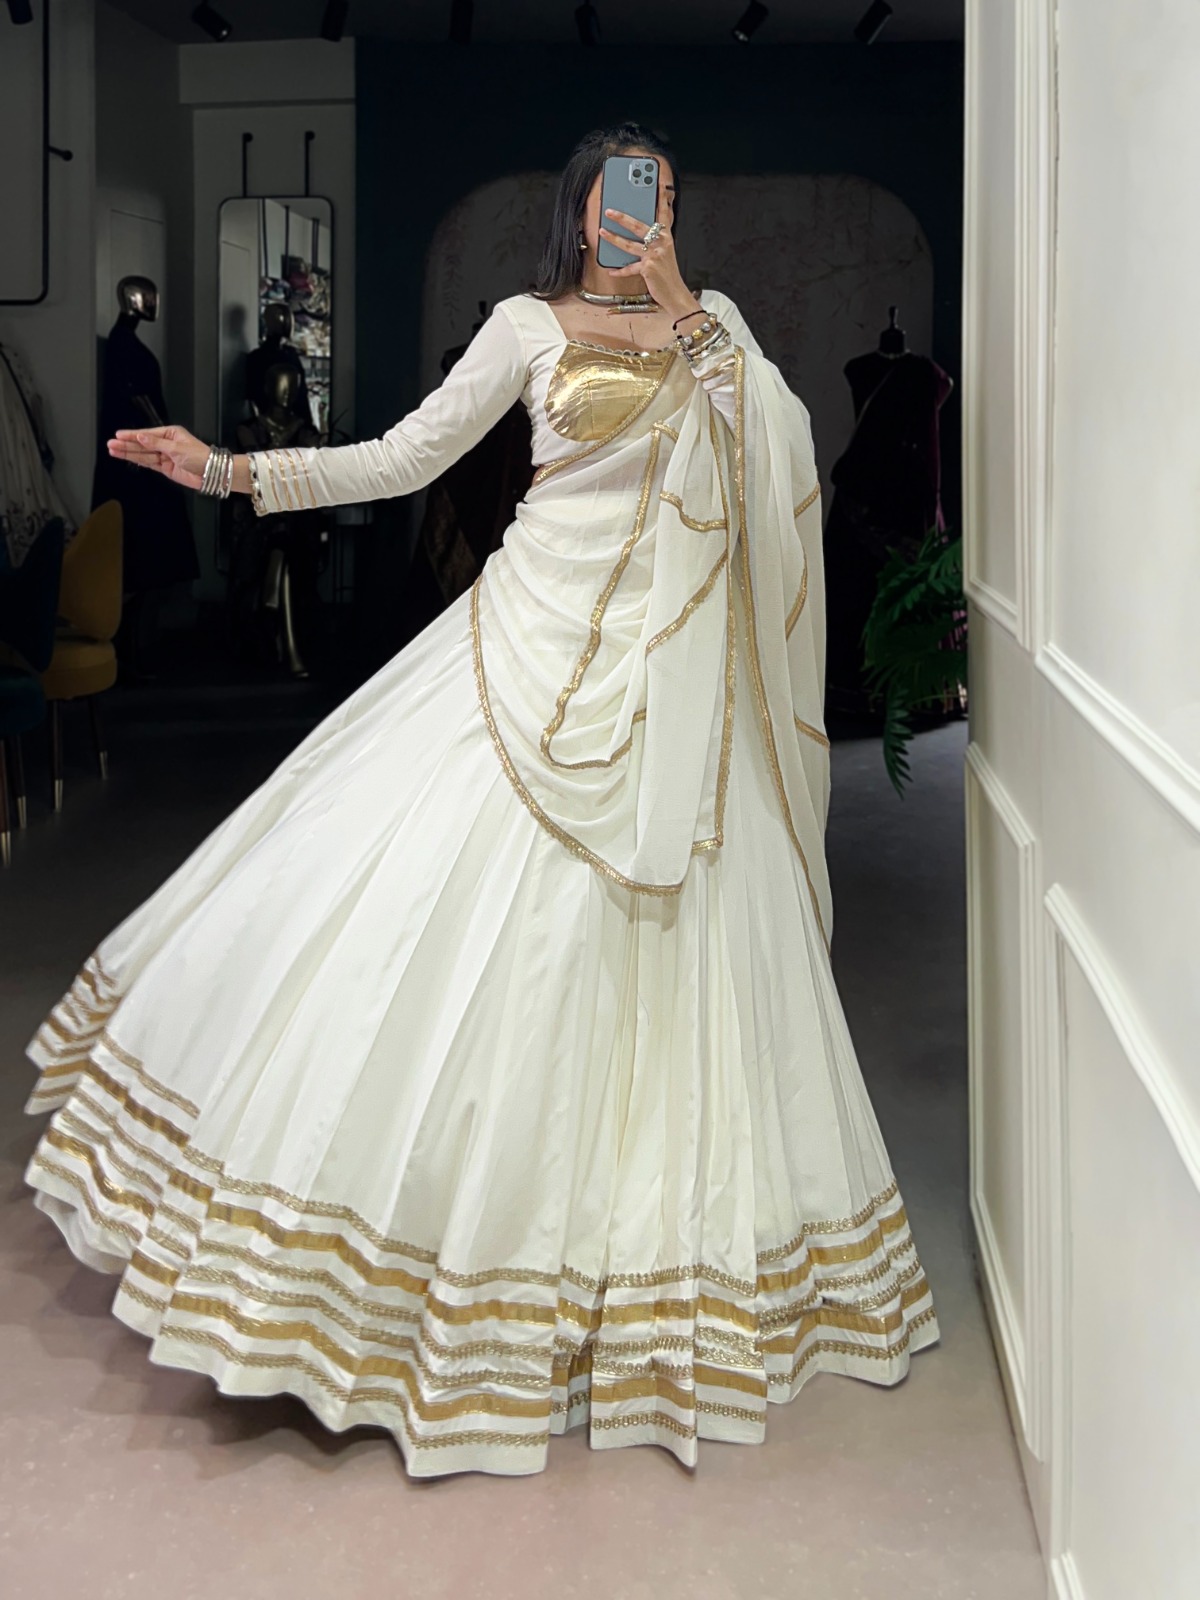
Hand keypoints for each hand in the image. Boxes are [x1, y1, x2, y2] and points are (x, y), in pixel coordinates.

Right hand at [107, 424, 210, 491]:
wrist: (211, 473)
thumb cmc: (200, 456)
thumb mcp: (177, 448)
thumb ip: (156, 443)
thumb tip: (141, 436)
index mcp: (170, 433)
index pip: (147, 434)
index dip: (132, 435)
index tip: (118, 435)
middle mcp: (166, 443)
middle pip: (142, 444)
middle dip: (126, 444)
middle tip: (111, 444)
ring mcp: (165, 456)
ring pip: (143, 454)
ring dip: (128, 453)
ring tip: (113, 450)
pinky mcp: (166, 468)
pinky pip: (149, 463)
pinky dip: (138, 461)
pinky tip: (127, 457)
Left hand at [598, 185, 695, 320]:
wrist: (676, 294)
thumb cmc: (668, 273)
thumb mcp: (665, 253)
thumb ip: (654, 241)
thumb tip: (638, 233)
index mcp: (666, 237)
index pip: (663, 214)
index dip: (661, 199)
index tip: (658, 185)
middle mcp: (661, 243)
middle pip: (639, 226)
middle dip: (622, 217)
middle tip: (609, 211)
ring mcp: (654, 255)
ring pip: (629, 244)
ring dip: (614, 238)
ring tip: (602, 232)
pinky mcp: (648, 268)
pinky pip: (629, 268)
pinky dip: (620, 271)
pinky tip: (611, 270)